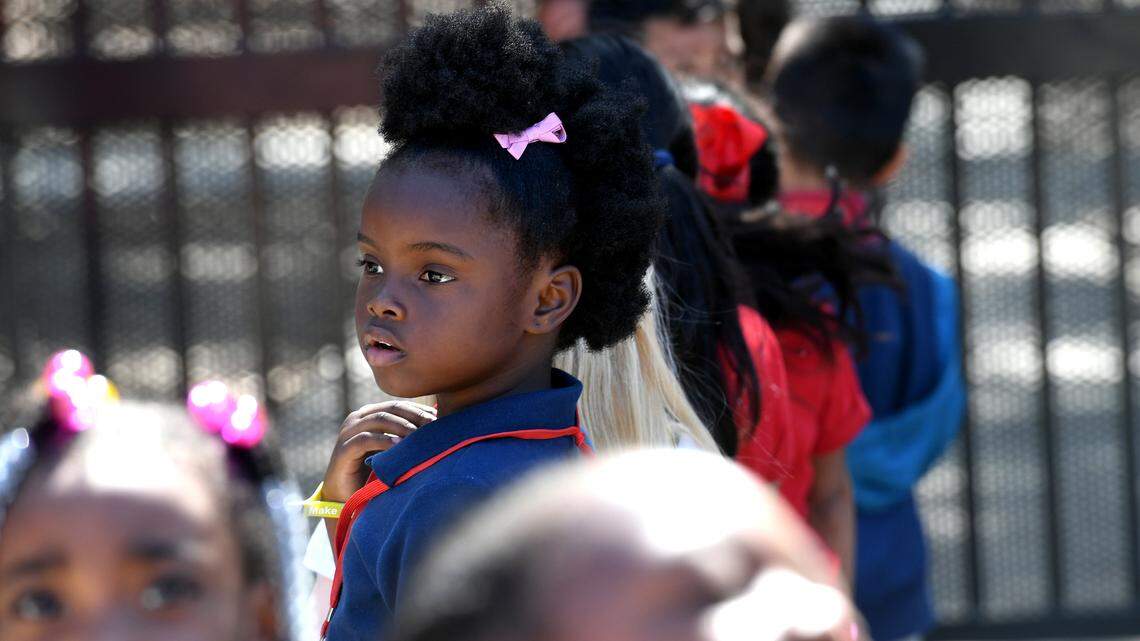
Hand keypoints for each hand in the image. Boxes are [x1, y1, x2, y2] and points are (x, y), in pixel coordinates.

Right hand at [322, 401, 436, 502]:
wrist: (346, 494)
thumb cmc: (373, 471)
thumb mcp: (392, 451)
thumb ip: (406, 438)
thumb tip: (438, 428)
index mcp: (371, 414)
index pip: (399, 405)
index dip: (419, 410)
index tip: (440, 419)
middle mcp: (358, 418)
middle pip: (392, 409)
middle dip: (415, 416)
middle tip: (433, 426)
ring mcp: (348, 432)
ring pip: (379, 419)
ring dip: (402, 426)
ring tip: (420, 435)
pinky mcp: (343, 449)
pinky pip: (365, 439)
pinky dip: (384, 441)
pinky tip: (399, 446)